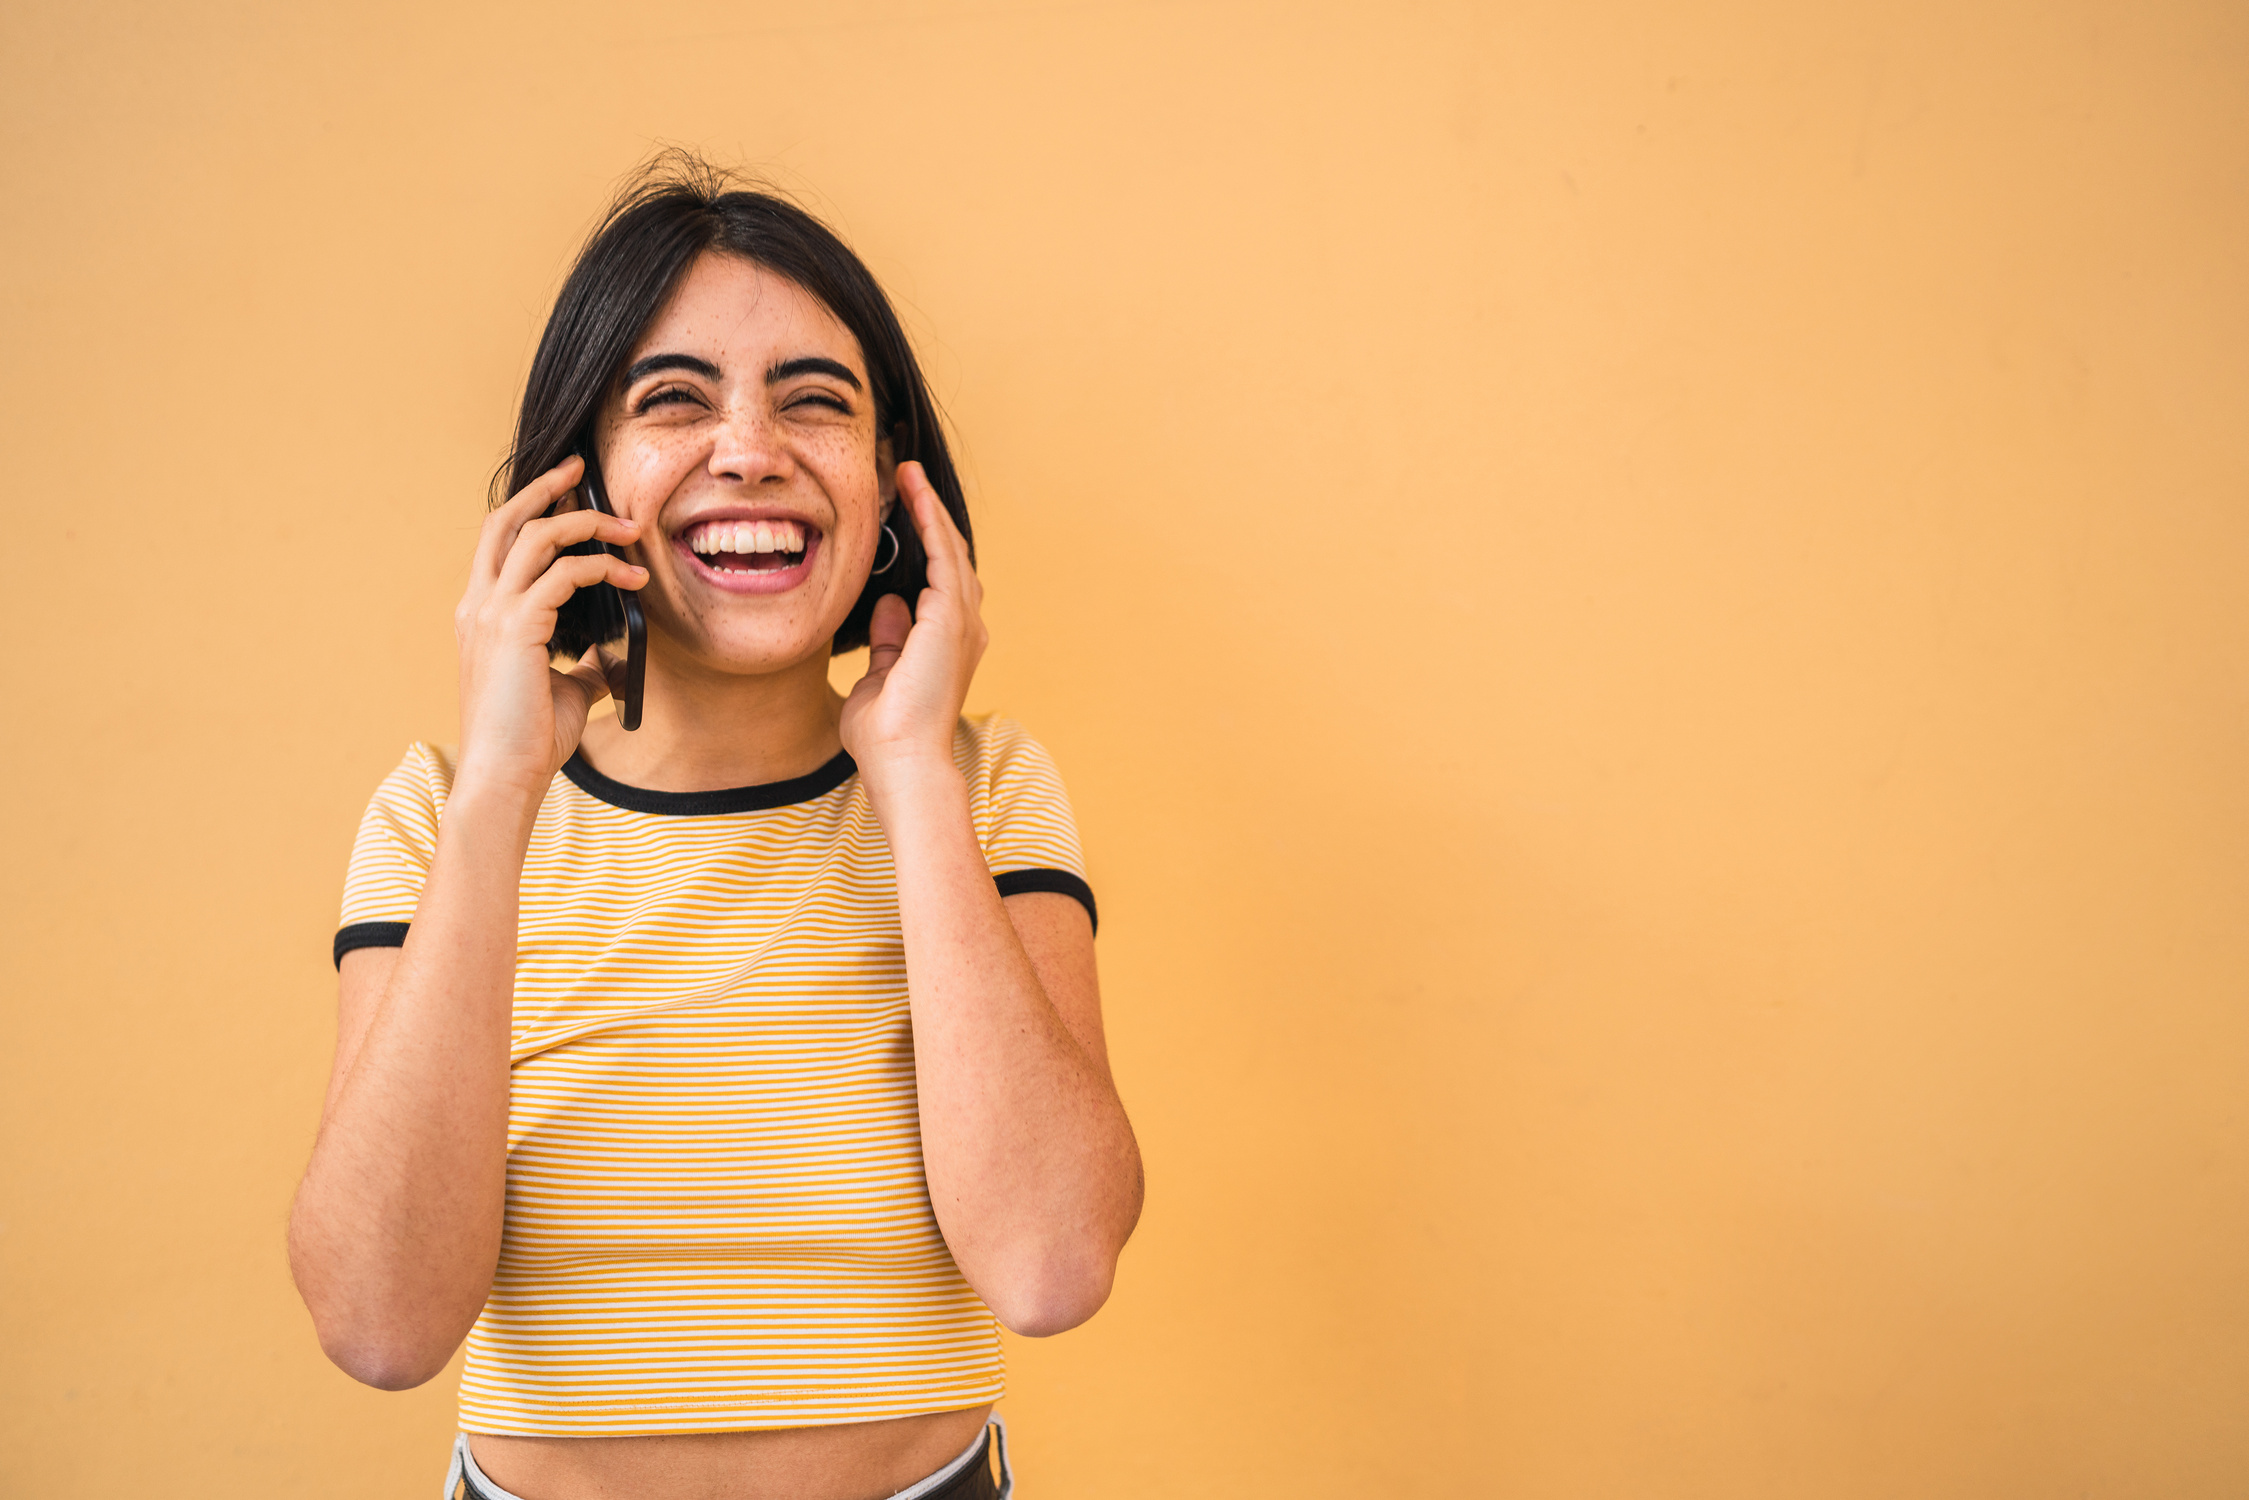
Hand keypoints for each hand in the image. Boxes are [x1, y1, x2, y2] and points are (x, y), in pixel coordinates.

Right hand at [453, 455, 646, 793]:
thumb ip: (585, 663)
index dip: (530, 507)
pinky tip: (631, 579)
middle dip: (544, 486)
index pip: (499, 541)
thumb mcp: (567, 690)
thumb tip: (614, 655)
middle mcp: (479, 604)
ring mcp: (492, 613)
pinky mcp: (516, 627)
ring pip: (536, 536)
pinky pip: (562, 574)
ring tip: (628, 529)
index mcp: (481, 613)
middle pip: (504, 519)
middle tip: (580, 468)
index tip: (567, 488)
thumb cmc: (530, 739)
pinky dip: (600, 566)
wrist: (505, 776)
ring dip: (586, 523)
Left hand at [839, 461, 986, 796]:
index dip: (924, 544)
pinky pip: (942, 555)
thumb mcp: (880, 678)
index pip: (938, 582)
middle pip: (950, 558)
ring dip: (929, 509)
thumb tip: (889, 606)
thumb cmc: (888, 736)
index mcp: (948, 645)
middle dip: (928, 516)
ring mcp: (962, 622)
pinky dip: (930, 520)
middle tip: (906, 477)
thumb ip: (888, 642)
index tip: (902, 513)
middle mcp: (964, 629)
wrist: (903, 761)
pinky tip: (915, 493)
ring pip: (949, 549)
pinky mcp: (951, 617)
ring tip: (908, 475)